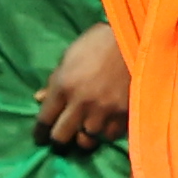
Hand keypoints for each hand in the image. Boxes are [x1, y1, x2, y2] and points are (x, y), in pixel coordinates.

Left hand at [33, 22, 129, 152]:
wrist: (137, 37)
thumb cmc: (100, 42)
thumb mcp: (71, 55)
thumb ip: (55, 80)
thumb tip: (40, 98)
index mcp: (63, 85)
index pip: (44, 119)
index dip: (40, 132)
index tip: (41, 137)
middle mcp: (80, 103)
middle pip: (61, 136)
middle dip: (59, 139)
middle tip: (63, 137)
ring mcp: (102, 111)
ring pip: (86, 140)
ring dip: (85, 135)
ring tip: (87, 130)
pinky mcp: (123, 115)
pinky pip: (110, 136)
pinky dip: (107, 132)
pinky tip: (107, 124)